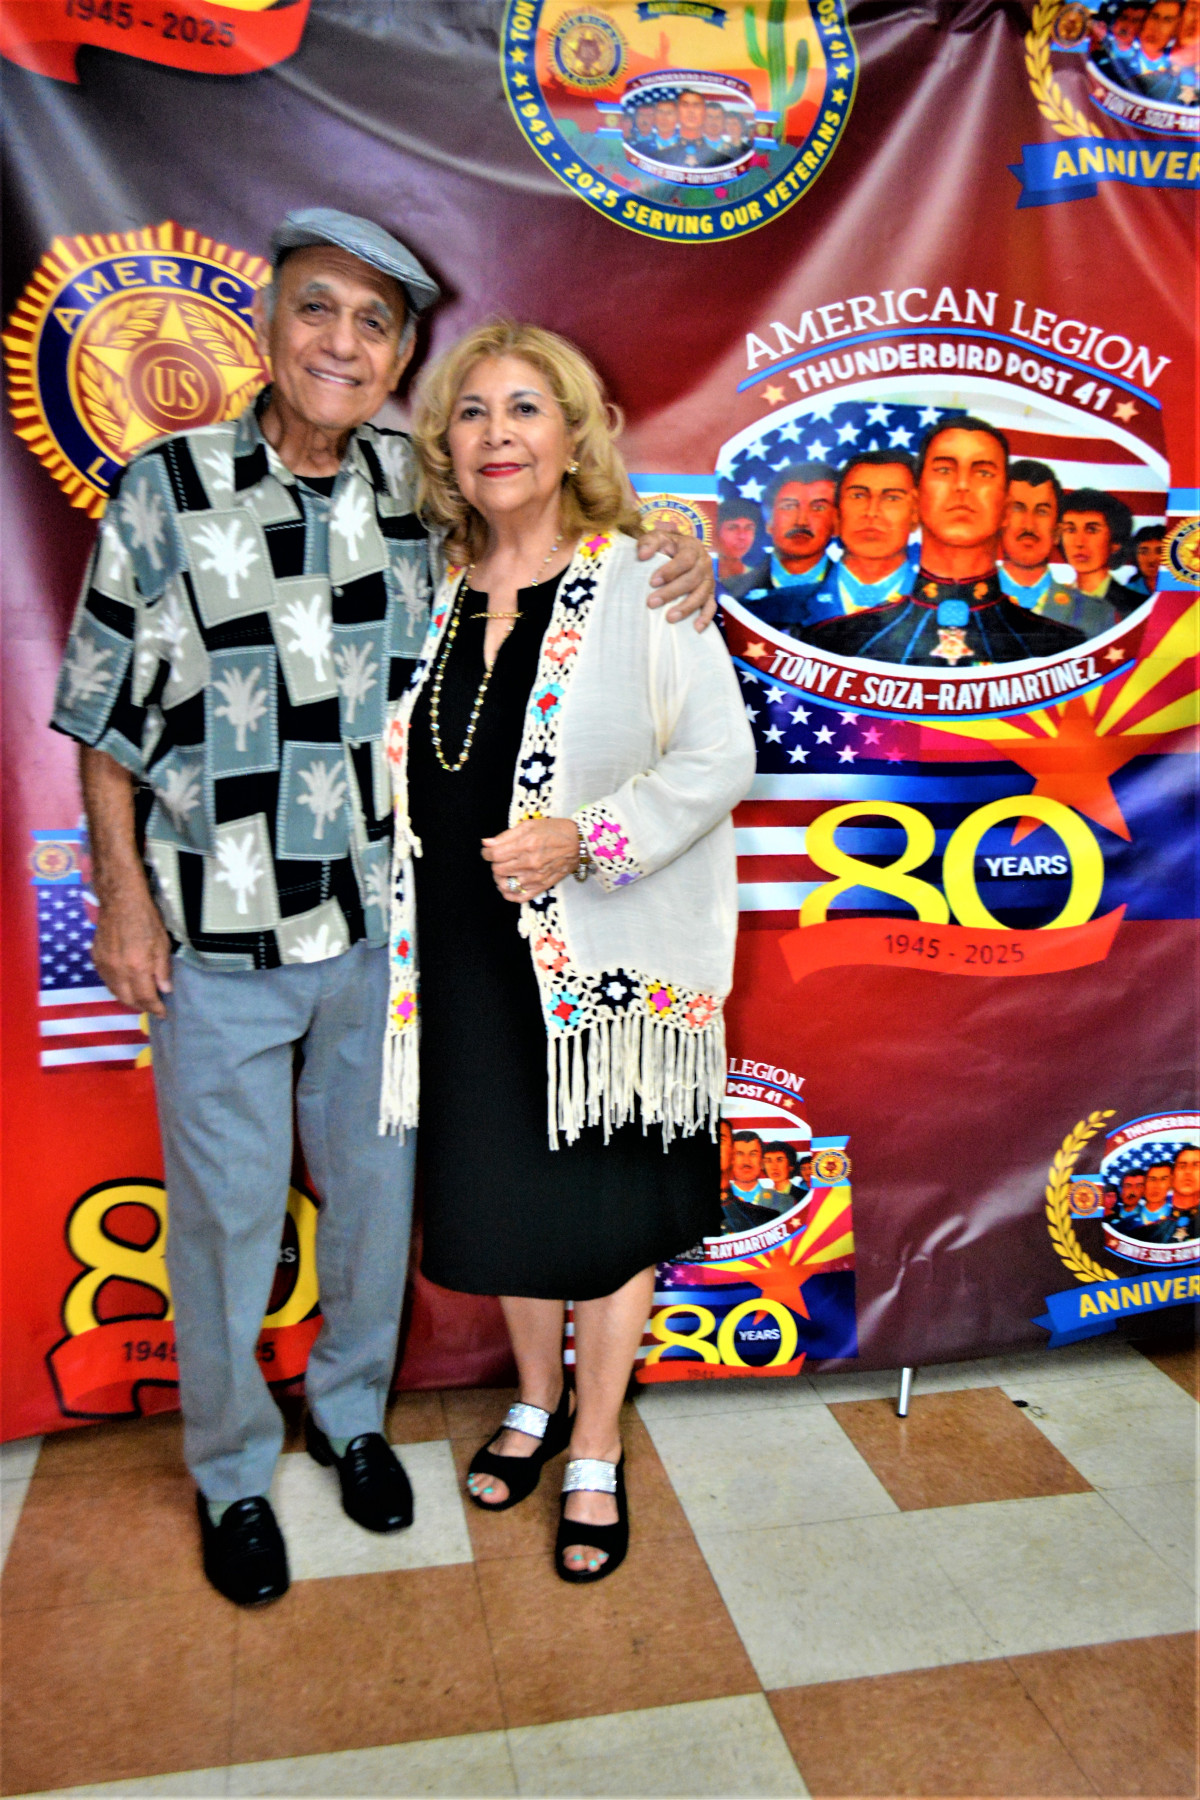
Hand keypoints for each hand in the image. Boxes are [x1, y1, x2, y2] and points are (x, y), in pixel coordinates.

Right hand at [90, 887, 172, 1017]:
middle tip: (152, 1005)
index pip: (145, 998)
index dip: (155, 1008)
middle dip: (141, 1006)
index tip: (162, 1013)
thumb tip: (165, 990)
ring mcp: (104, 965)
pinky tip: (125, 983)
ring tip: (140, 997)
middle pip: (128, 999)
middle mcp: (117, 970)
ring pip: (115, 992)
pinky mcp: (95, 958)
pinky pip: (106, 980)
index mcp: (136, 967)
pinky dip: (117, 986)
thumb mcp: (162, 943)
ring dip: (128, 998)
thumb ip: (162, 969)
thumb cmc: (146, 919)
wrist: (120, 901)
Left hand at [482, 817, 580, 901]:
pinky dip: (509, 894)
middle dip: (494, 863)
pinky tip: (508, 887)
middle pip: (498, 869)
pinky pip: (519, 897)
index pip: (494, 855)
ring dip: (501, 878)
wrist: (579, 843)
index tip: (488, 851)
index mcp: (525, 845)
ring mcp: (535, 877)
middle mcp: (529, 863)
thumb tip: (486, 843)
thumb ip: (506, 835)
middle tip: (500, 859)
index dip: (486, 853)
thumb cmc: (555, 831)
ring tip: (505, 871)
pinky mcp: (542, 887)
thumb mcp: (530, 825)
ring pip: (505, 884)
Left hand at [638, 528, 716, 630]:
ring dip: (686, 607)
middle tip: (652, 602)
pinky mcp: (710, 593)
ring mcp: (709, 580)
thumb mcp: (658, 537)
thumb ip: (649, 542)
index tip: (652, 582)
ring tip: (669, 618)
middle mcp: (704, 563)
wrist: (679, 550)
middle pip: (692, 579)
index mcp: (693, 548)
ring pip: (701, 594)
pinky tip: (696, 628)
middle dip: (671, 592)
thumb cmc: (666, 546)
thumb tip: (643, 555)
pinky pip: (711, 606)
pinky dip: (705, 617)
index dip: (670, 571)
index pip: (685, 560)